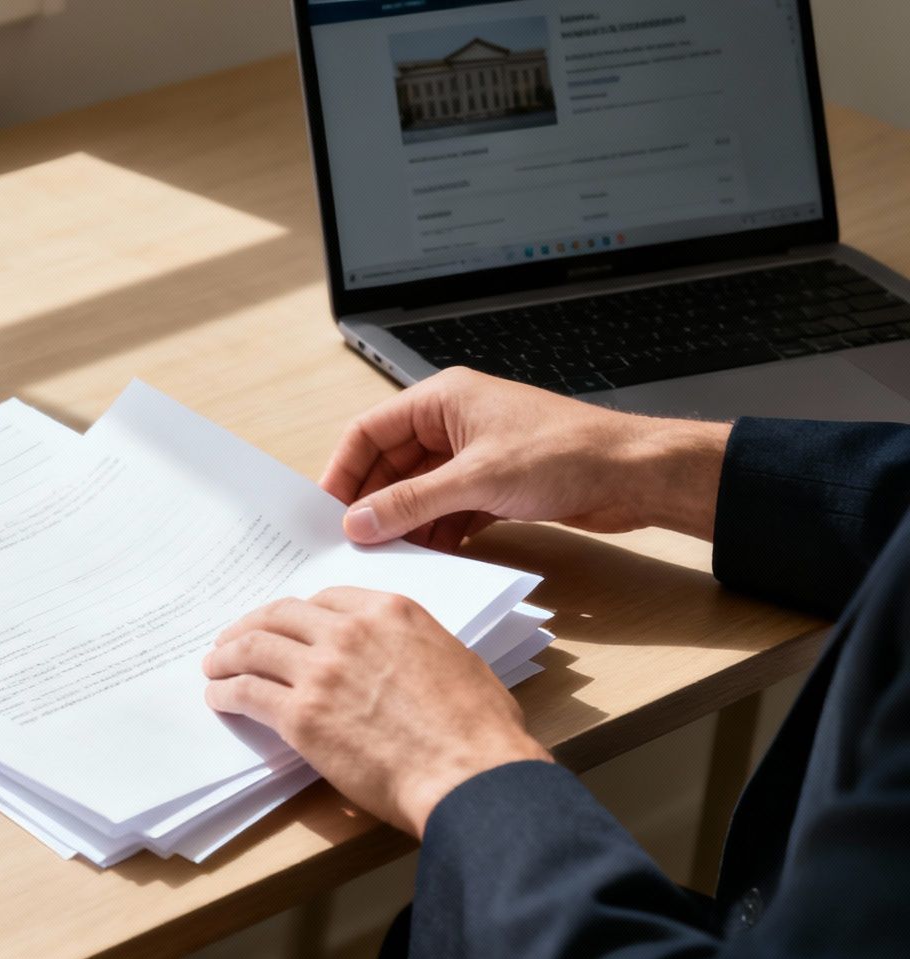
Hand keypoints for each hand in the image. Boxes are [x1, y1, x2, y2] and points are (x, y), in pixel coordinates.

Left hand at [202, 588, 547, 838]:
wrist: (470, 774)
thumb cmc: (480, 730)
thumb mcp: (456, 660)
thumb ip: (415, 647)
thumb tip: (402, 659)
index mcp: (390, 612)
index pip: (326, 600)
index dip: (297, 613)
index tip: (284, 623)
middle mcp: (350, 632)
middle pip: (281, 616)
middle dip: (251, 626)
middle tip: (233, 639)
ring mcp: (321, 671)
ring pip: (254, 649)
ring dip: (226, 656)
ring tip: (214, 666)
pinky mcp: (301, 715)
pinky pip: (247, 693)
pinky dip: (226, 692)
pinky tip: (219, 698)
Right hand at [320, 368, 731, 549]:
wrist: (635, 474)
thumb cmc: (567, 453)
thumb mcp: (477, 480)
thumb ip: (412, 503)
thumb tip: (359, 522)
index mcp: (442, 399)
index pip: (370, 431)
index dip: (344, 470)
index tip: (326, 510)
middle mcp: (452, 423)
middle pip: (390, 465)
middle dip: (373, 503)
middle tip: (353, 542)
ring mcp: (473, 455)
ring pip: (418, 491)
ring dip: (404, 522)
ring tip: (388, 555)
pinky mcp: (493, 485)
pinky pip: (446, 509)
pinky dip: (434, 532)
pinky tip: (428, 556)